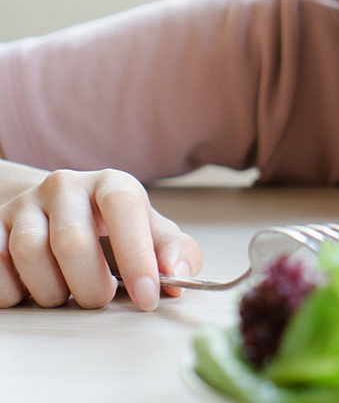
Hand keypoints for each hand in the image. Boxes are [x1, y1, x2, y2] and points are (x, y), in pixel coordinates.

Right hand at [0, 169, 201, 310]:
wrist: (60, 214)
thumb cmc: (116, 231)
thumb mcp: (153, 235)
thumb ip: (176, 252)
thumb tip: (178, 274)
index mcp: (111, 183)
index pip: (124, 206)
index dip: (136, 255)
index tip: (147, 297)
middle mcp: (65, 185)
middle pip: (71, 241)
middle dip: (90, 286)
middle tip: (99, 299)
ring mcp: (24, 203)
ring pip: (28, 254)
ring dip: (51, 291)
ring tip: (66, 293)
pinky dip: (16, 291)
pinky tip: (34, 288)